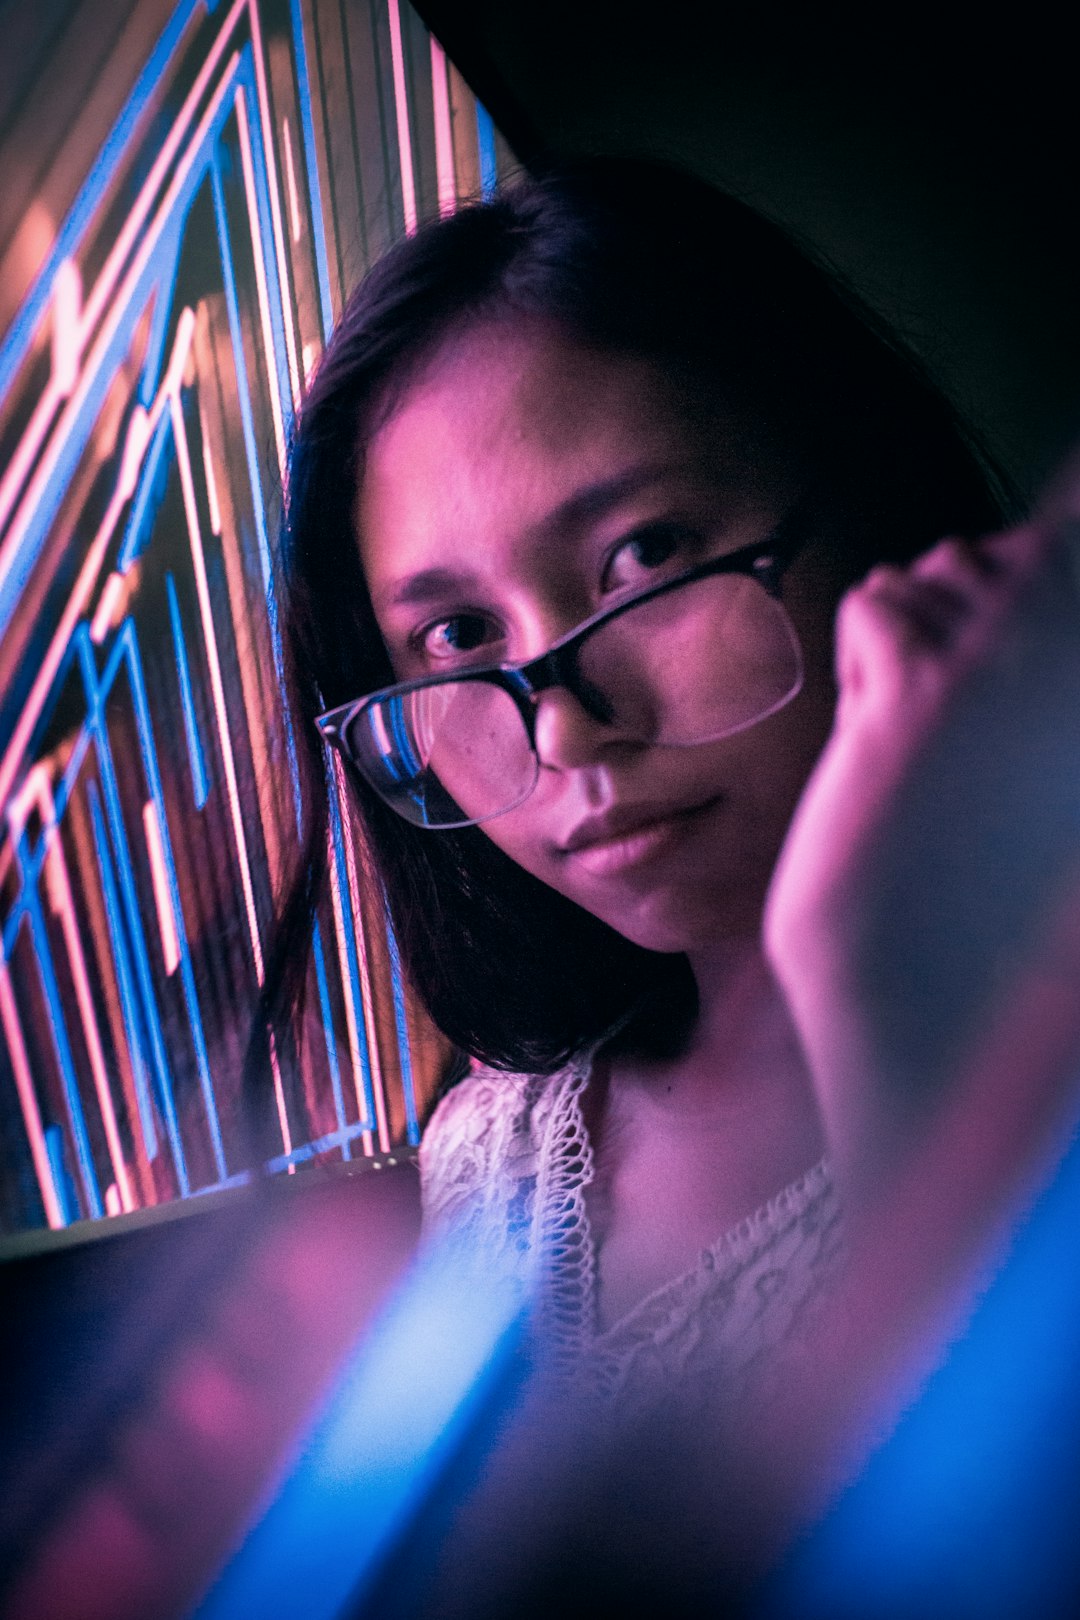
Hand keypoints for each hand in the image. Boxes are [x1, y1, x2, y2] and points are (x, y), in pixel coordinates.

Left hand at [765, 495, 1079, 1191]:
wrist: (916, 968)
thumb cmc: (972, 863)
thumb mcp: (1034, 743)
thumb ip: (1036, 657)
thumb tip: (1011, 555)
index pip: (1059, 546)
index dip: (1003, 601)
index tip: (983, 696)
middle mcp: (1074, 652)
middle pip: (983, 552)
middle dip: (944, 624)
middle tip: (945, 730)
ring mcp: (1010, 657)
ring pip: (924, 576)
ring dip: (901, 646)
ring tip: (919, 740)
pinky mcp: (925, 684)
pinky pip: (874, 604)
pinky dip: (860, 663)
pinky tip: (880, 739)